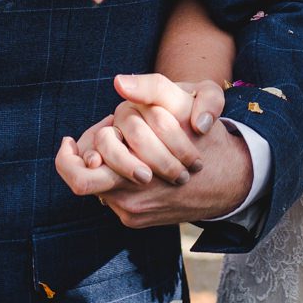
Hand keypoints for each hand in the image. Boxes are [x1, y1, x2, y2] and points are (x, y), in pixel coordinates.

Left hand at [54, 75, 248, 226]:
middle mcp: (130, 200)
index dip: (70, 155)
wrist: (232, 180)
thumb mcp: (185, 104)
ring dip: (106, 165)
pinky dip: (117, 177)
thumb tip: (119, 83)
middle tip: (96, 142)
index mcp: (136, 174)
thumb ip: (152, 90)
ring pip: (99, 186)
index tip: (69, 140)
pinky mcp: (137, 219)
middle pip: (83, 183)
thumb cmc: (206, 139)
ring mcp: (133, 213)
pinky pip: (112, 196)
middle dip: (87, 157)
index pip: (81, 174)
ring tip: (123, 146)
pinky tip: (135, 161)